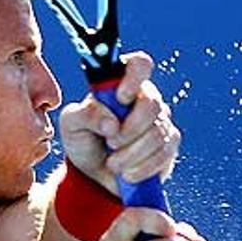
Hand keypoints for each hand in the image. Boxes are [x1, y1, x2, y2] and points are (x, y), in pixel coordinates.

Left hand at [58, 52, 181, 195]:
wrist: (96, 175)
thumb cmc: (83, 140)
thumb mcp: (72, 126)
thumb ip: (86, 115)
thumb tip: (111, 123)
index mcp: (122, 84)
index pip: (140, 64)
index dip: (134, 77)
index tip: (121, 98)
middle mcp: (146, 98)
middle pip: (152, 105)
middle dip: (129, 130)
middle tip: (111, 143)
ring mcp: (161, 121)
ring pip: (157, 134)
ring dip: (131, 154)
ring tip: (114, 164)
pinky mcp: (169, 144)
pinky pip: (164, 154)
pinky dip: (142, 167)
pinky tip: (128, 174)